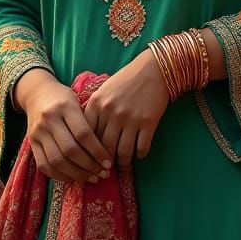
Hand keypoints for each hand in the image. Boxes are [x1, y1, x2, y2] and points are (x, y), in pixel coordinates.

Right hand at [14, 68, 111, 182]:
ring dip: (77, 174)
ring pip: (57, 161)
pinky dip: (60, 175)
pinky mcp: (32, 143)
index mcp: (66, 106)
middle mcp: (50, 119)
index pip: (83, 134)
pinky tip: (74, 177)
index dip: (97, 151)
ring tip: (92, 178)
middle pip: (70, 150)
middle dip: (89, 166)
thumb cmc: (64, 98)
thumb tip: (107, 151)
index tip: (109, 162)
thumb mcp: (78, 102)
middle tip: (103, 173)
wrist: (37, 93)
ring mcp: (38, 132)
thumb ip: (88, 122)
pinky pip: (44, 166)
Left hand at [83, 49, 169, 169]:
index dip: (88, 151)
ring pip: (122, 152)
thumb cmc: (126, 80)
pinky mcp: (148, 122)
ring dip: (122, 164)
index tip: (90, 159)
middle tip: (105, 170)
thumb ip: (94, 110)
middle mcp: (112, 112)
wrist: (154, 69)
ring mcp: (130, 118)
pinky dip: (139, 155)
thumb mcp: (104, 90)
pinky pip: (141, 148)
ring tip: (122, 167)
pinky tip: (138, 154)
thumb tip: (87, 137)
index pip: (86, 135)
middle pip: (103, 148)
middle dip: (104, 162)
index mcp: (97, 103)